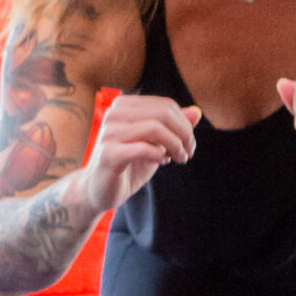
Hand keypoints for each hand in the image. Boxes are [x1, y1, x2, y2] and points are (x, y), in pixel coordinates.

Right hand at [80, 91, 201, 215]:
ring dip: (175, 146)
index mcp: (124, 106)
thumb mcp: (156, 143)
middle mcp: (114, 114)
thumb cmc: (129, 163)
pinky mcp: (108, 154)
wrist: (99, 189)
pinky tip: (162, 162)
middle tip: (188, 153)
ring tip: (179, 159)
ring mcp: (109, 133)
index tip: (188, 144)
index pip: (165, 105)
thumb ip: (174, 126)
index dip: (185, 124)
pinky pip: (143, 149)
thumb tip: (196, 111)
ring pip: (155, 128)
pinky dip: (159, 155)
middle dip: (184, 134)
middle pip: (163, 114)